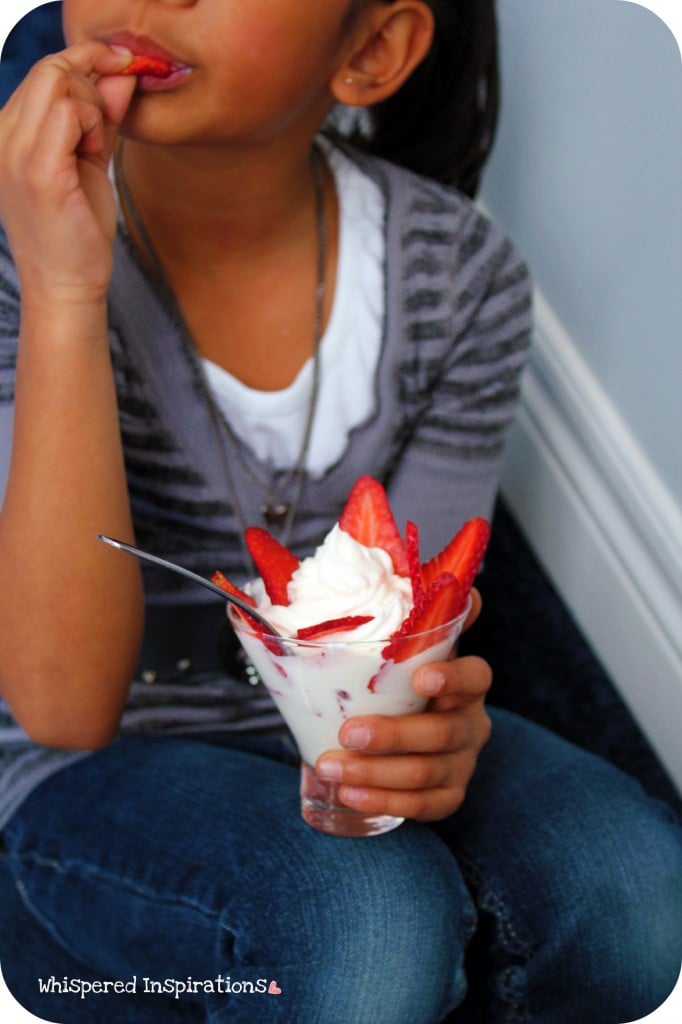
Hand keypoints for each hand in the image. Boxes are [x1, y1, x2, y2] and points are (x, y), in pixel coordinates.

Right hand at [0, 41, 134, 304]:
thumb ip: (103, 116)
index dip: (88, 62)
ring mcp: (15, 151)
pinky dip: (94, 125)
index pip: (45, 71)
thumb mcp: (93, 161)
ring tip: (96, 150)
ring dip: (94, 109)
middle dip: (94, 83)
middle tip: (108, 129)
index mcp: (10, 133)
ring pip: (59, 82)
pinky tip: (95, 154)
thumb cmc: (78, 233)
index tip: (123, 69)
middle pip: (51, 68)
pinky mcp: (37, 170)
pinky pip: (68, 113)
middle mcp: (3, 136)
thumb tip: (122, 72)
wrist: (67, 286)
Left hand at [315, 590, 491, 821]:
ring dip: (376, 773)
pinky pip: (423, 806)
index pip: (475, 677)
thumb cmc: (402, 680)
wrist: (402, 729)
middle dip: (394, 735)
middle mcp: (471, 723)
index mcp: (465, 683)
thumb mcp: (407, 647)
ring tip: (330, 764)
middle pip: (442, 733)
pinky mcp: (448, 795)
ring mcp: (462, 763)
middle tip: (348, 731)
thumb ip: (418, 613)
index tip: (422, 675)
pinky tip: (350, 794)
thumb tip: (444, 575)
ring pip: (427, 773)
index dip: (453, 677)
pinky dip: (384, 802)